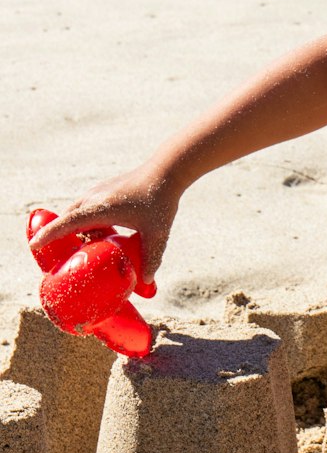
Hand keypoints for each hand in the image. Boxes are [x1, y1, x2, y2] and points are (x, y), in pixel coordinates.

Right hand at [28, 164, 178, 283]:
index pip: (68, 222)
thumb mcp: (158, 233)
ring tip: (89, 247)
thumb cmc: (161, 200)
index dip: (50, 234)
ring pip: (77, 213)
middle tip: (68, 258)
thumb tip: (146, 282)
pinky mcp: (103, 190)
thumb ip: (152, 258)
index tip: (34, 245)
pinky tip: (101, 233)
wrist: (166, 170)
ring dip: (77, 229)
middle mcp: (94, 198)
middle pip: (68, 220)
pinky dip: (85, 220)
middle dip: (62, 237)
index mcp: (101, 208)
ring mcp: (97, 192)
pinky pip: (85, 207)